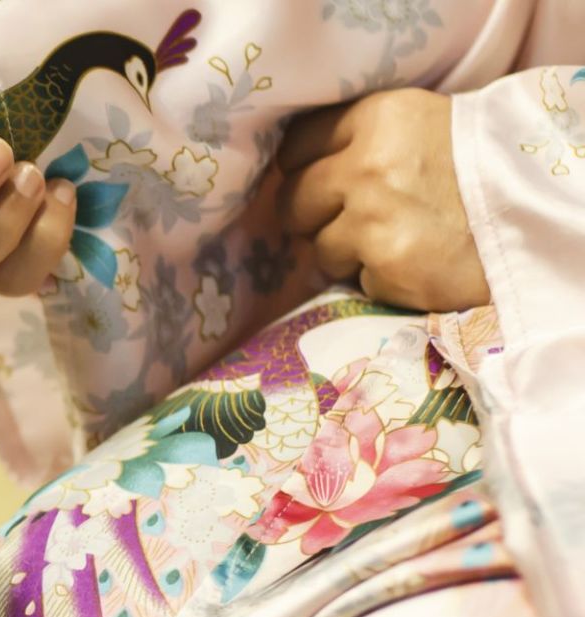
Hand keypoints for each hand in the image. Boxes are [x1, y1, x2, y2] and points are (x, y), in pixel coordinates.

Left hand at [278, 88, 487, 310]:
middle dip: (315, 214)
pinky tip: (417, 262)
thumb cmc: (479, 166)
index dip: (304, 167)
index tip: (323, 179)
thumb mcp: (420, 125)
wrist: (541, 212)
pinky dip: (381, 279)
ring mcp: (375, 220)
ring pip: (319, 248)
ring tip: (397, 239)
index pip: (296, 146)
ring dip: (348, 252)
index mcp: (377, 117)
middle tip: (356, 218)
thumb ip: (360, 138)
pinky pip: (357, 281)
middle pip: (293, 200)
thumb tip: (293, 170)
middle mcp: (368, 166)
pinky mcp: (390, 267)